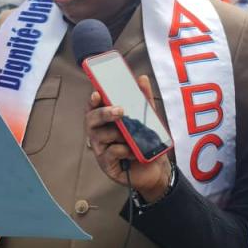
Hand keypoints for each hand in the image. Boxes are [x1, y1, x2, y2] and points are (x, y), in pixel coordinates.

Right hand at [85, 75, 171, 201]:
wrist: (157, 169)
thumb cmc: (147, 142)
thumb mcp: (148, 118)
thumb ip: (144, 98)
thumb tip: (142, 78)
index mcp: (106, 121)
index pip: (93, 107)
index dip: (92, 99)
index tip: (97, 93)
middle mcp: (99, 134)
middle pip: (90, 120)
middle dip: (104, 113)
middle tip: (120, 111)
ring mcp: (101, 150)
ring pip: (99, 136)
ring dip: (118, 133)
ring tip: (133, 136)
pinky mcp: (107, 165)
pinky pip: (110, 152)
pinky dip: (124, 150)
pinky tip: (134, 152)